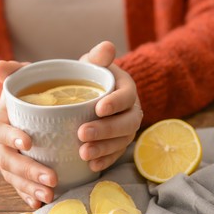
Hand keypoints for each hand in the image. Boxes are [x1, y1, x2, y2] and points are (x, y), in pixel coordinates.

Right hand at [0, 61, 57, 208]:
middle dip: (28, 170)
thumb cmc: (29, 92)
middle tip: (51, 178)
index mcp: (0, 119)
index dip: (10, 136)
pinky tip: (40, 202)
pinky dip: (27, 193)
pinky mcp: (18, 169)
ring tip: (50, 194)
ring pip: (14, 176)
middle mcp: (1, 142)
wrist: (31, 105)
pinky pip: (19, 184)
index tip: (28, 141)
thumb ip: (15, 70)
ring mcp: (9, 157)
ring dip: (30, 187)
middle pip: (8, 159)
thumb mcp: (25, 77)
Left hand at [78, 41, 142, 171]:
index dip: (115, 103)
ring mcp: (126, 129)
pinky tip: (91, 166)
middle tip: (82, 133)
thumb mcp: (95, 63)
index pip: (126, 96)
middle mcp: (131, 110)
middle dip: (106, 130)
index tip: (98, 108)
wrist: (96, 93)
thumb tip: (107, 47)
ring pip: (122, 141)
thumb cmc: (93, 76)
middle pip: (126, 123)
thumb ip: (99, 56)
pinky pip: (116, 154)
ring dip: (104, 149)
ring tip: (84, 154)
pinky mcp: (119, 143)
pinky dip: (105, 160)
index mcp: (126, 89)